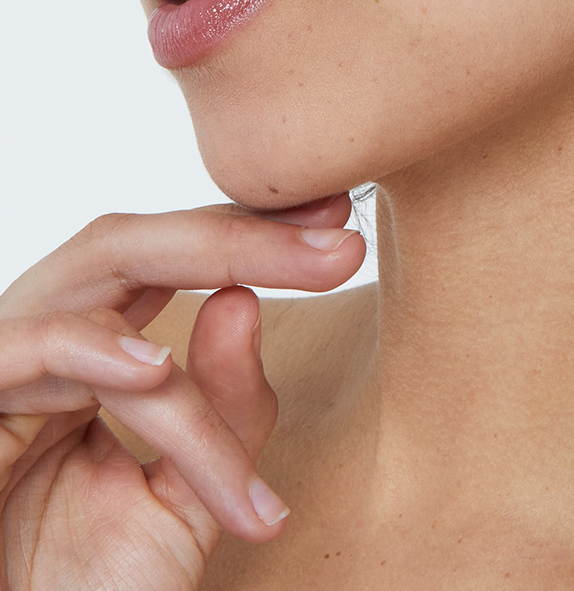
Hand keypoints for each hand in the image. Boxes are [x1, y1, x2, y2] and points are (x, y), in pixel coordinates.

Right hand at [0, 195, 364, 589]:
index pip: (172, 262)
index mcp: (91, 351)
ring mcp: (0, 369)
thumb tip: (244, 304)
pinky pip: (30, 353)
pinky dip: (91, 355)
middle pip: (133, 245)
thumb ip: (225, 411)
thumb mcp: (183, 498)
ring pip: (100, 300)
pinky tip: (155, 370)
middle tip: (339, 246)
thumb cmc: (84, 586)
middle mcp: (42, 341)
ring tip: (281, 292)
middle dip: (242, 236)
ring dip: (202, 285)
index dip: (254, 232)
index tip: (341, 218)